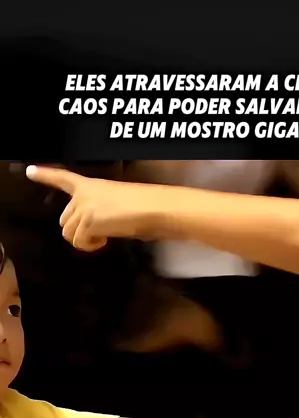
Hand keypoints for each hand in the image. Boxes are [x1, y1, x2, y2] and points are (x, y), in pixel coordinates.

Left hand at [26, 166, 160, 251]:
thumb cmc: (142, 206)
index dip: (45, 174)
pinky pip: (79, 242)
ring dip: (84, 240)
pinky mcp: (87, 223)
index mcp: (90, 186)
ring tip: (104, 237)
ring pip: (69, 233)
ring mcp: (83, 209)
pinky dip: (90, 246)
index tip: (30, 171)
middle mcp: (82, 196)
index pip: (62, 177)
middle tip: (99, 233)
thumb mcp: (116, 203)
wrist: (150, 208)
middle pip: (64, 219)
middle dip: (77, 230)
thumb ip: (100, 211)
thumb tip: (98, 228)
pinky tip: (105, 240)